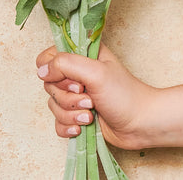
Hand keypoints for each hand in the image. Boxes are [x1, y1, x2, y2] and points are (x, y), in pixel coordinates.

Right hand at [36, 43, 156, 149]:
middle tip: (89, 98)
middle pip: (48, 84)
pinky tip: (83, 127)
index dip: (53, 71)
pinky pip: (58, 122)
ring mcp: (76, 94)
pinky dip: (68, 127)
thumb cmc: (124, 94)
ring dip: (71, 113)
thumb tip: (41, 70)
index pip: (47, 57)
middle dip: (67, 96)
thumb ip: (66, 64)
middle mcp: (76, 73)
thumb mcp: (95, 72)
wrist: (141, 124)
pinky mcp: (76, 115)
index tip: (73, 80)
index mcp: (81, 54)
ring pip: (52, 105)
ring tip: (90, 114)